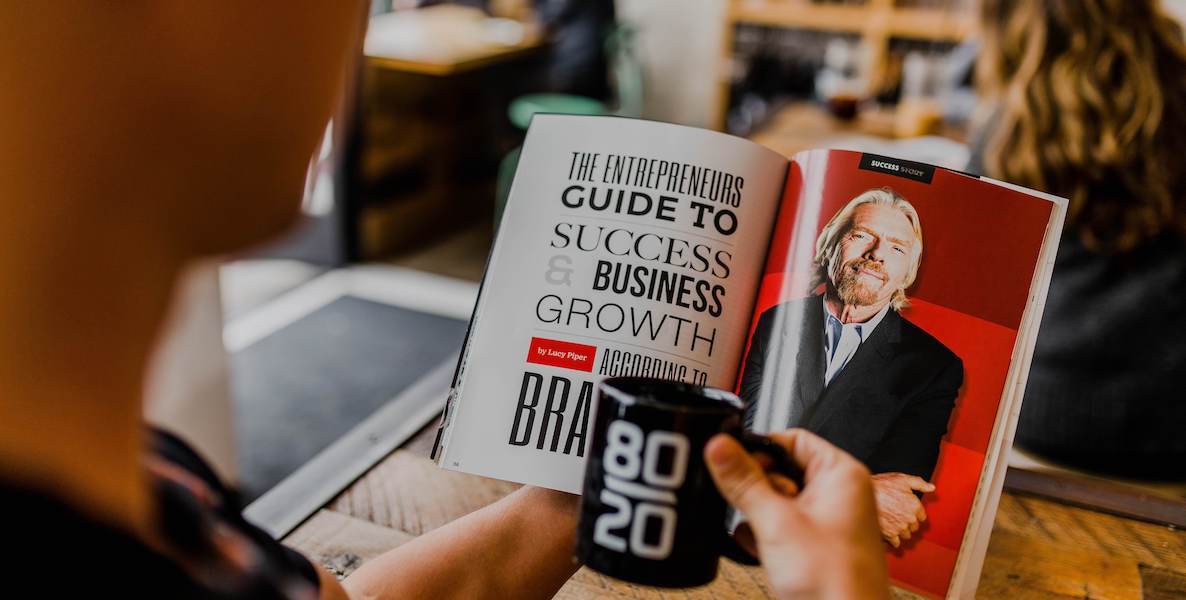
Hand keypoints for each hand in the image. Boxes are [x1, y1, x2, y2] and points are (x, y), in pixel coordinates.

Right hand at [705, 430, 887, 599]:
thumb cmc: (835, 582)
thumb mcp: (776, 523)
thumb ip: (743, 482)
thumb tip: (720, 446)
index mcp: (841, 475)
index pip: (792, 439)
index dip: (759, 449)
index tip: (732, 460)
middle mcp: (837, 494)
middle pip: (782, 469)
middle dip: (757, 487)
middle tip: (746, 502)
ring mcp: (826, 522)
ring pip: (778, 500)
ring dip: (758, 513)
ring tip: (758, 531)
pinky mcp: (814, 547)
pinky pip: (781, 527)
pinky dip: (764, 534)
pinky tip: (755, 547)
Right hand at [870, 473, 932, 547]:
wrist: (863, 494)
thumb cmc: (882, 485)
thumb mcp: (902, 479)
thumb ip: (919, 483)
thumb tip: (931, 488)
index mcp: (915, 506)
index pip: (922, 517)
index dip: (914, 513)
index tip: (906, 510)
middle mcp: (910, 518)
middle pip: (914, 527)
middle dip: (908, 522)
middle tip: (898, 516)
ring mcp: (900, 527)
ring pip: (906, 535)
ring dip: (901, 531)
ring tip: (892, 523)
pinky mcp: (890, 534)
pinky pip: (896, 543)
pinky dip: (893, 539)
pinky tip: (888, 532)